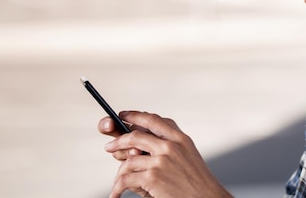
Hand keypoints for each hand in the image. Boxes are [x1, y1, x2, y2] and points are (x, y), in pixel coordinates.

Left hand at [102, 111, 232, 197]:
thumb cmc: (196, 182)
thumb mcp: (188, 155)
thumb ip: (169, 145)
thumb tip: (139, 145)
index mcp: (180, 138)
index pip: (154, 120)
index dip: (136, 115)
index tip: (123, 115)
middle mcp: (171, 146)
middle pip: (136, 136)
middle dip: (118, 141)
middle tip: (109, 147)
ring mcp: (161, 161)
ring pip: (129, 160)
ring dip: (120, 172)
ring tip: (117, 182)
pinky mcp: (153, 177)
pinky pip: (126, 178)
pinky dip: (118, 188)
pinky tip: (116, 193)